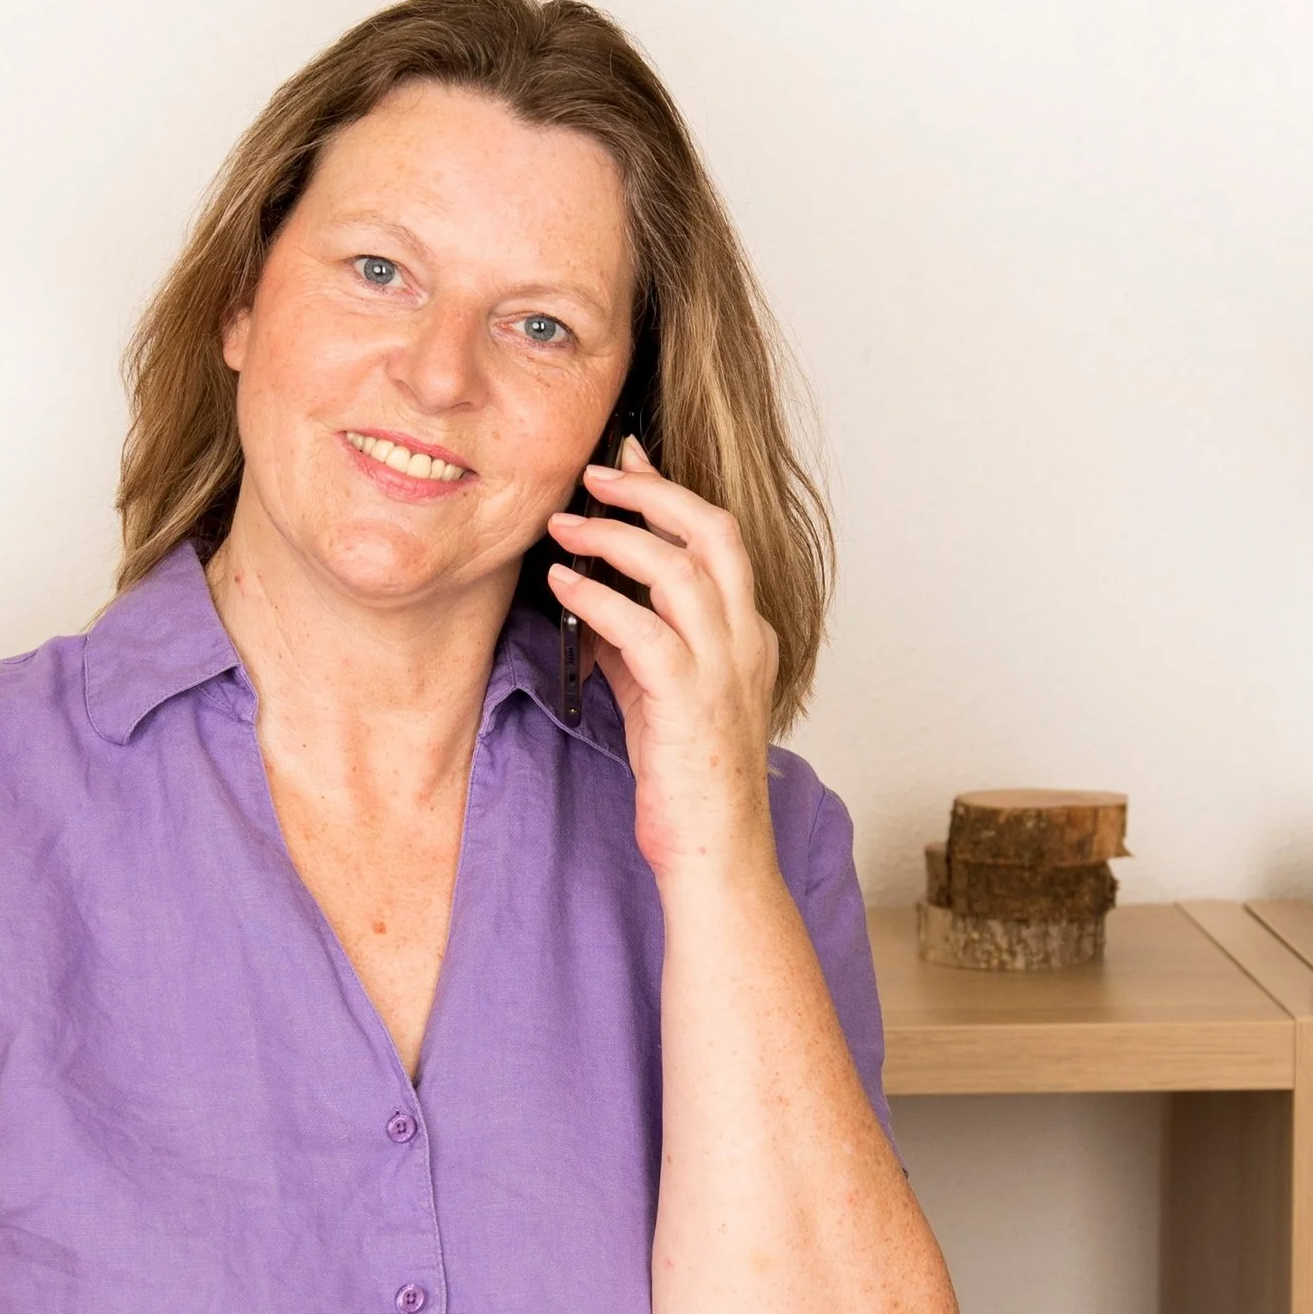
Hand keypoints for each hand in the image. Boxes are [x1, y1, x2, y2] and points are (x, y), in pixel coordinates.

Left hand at [546, 438, 781, 883]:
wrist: (716, 852)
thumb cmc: (688, 781)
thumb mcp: (658, 694)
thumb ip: (635, 641)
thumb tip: (591, 595)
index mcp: (749, 634)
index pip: (718, 539)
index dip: (670, 492)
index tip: (626, 461)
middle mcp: (746, 640)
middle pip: (711, 531)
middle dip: (651, 490)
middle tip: (596, 470)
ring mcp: (724, 667)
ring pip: (679, 568)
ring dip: (614, 536)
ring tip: (565, 525)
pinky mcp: (689, 699)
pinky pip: (642, 627)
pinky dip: (598, 596)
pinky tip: (563, 585)